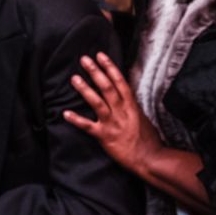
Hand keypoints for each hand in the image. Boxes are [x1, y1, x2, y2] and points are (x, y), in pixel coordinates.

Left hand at [64, 52, 162, 169]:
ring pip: (97, 102)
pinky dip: (76, 120)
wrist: (149, 158)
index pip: (120, 82)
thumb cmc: (148, 140)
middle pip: (107, 87)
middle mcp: (122, 111)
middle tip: (84, 60)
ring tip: (75, 78)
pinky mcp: (105, 136)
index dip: (110, 68)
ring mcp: (113, 123)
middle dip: (95, 72)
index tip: (100, 56)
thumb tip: (124, 96)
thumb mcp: (142, 118)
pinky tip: (65, 113)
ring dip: (85, 89)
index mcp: (132, 106)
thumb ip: (131, 106)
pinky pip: (88, 126)